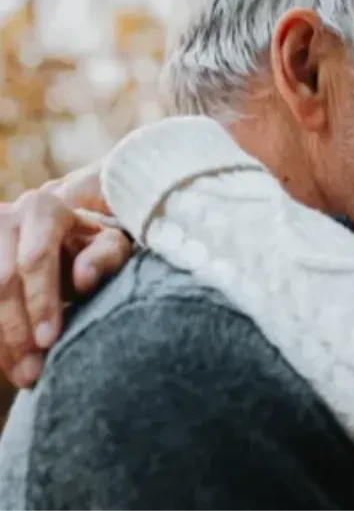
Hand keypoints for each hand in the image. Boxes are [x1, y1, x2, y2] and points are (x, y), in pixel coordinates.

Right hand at [0, 163, 131, 387]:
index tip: (50, 340)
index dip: (39, 301)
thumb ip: (104, 258)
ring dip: (1, 342)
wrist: (60, 237)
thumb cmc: (92, 246)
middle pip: (1, 281)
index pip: (34, 259)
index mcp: (42, 208)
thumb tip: (82, 279)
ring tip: (24, 376)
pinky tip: (9, 362)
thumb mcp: (110, 246)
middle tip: (34, 372)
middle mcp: (5, 216)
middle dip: (16, 331)